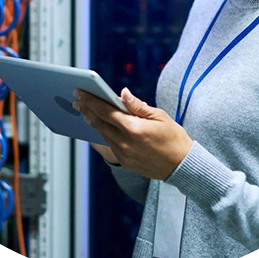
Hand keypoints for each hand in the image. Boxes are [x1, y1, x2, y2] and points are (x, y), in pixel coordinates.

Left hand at [73, 88, 192, 179]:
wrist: (182, 165)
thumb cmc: (173, 137)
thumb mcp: (159, 116)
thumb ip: (137, 105)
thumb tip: (122, 93)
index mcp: (133, 128)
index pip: (106, 111)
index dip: (91, 100)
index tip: (80, 92)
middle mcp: (125, 142)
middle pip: (99, 123)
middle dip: (86, 110)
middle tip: (76, 100)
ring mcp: (124, 154)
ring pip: (103, 134)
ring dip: (93, 122)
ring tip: (85, 112)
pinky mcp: (125, 162)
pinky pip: (110, 145)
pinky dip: (103, 134)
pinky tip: (99, 126)